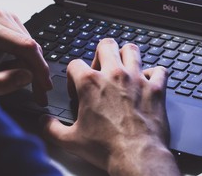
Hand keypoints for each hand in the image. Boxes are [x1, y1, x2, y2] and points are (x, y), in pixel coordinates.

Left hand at [0, 9, 51, 104]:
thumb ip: (0, 82)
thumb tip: (27, 77)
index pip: (27, 47)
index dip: (40, 68)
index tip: (46, 87)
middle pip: (31, 46)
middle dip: (37, 72)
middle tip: (39, 94)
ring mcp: (4, 16)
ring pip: (29, 44)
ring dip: (29, 65)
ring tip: (13, 78)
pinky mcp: (5, 20)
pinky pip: (23, 40)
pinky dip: (23, 56)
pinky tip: (11, 66)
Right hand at [42, 38, 179, 175]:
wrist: (137, 156)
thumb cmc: (106, 148)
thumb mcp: (71, 140)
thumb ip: (51, 128)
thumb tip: (43, 121)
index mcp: (91, 83)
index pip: (75, 63)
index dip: (73, 74)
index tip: (76, 85)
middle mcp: (114, 75)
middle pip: (106, 45)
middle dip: (102, 52)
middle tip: (102, 66)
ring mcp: (136, 79)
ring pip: (132, 50)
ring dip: (127, 55)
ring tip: (125, 65)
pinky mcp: (155, 88)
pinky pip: (159, 70)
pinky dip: (154, 73)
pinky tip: (149, 81)